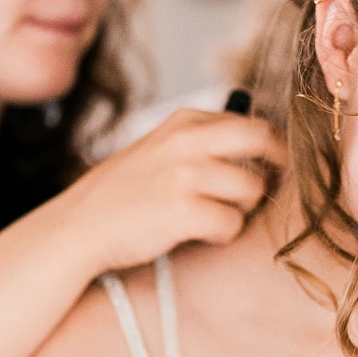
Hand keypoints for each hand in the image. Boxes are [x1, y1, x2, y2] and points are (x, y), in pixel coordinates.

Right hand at [60, 109, 287, 271]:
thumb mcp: (160, 148)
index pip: (252, 123)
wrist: (80, 226)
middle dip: (278, 167)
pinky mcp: (183, 211)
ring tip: (217, 217)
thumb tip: (261, 145)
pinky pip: (232, 223)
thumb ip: (202, 141)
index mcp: (184, 121)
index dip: (270, 149)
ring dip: (244, 209)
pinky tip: (202, 235)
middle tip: (272, 189)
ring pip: (252, 189)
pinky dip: (224, 234)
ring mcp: (185, 174)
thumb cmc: (125, 193)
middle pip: (263, 141)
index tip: (270, 168)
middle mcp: (187, 141)